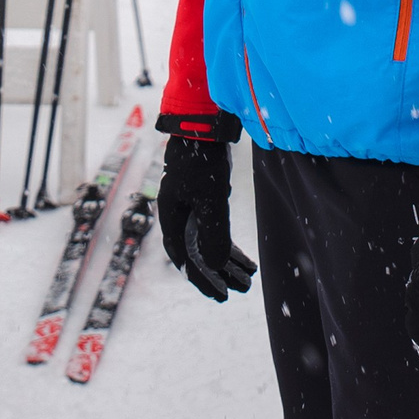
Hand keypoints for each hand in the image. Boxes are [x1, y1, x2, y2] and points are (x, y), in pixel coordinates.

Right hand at [155, 125, 256, 301]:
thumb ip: (213, 234)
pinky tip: (245, 255)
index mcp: (170, 216)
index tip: (220, 295)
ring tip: (249, 276)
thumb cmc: (202, 160)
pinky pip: (215, 228)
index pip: (183, 258)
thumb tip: (216, 267)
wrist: (203, 124)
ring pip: (208, 242)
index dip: (201, 278)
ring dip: (228, 260)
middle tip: (241, 290)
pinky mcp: (203, 197)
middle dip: (220, 273)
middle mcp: (177, 214)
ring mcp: (190, 205)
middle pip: (197, 253)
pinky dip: (229, 243)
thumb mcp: (210, 199)